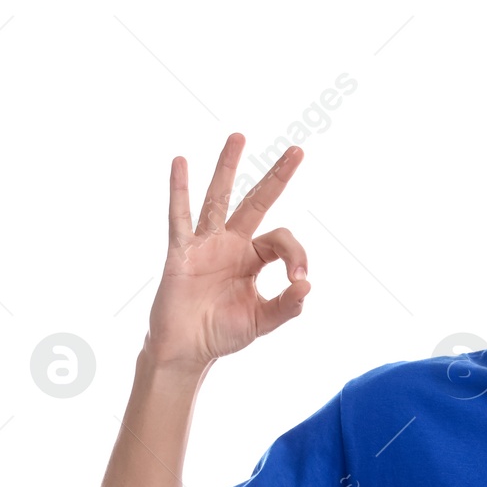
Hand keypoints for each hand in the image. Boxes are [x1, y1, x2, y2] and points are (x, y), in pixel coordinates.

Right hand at [146, 132, 310, 368]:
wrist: (187, 349)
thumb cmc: (223, 333)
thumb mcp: (262, 321)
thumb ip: (286, 306)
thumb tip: (307, 286)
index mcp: (253, 259)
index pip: (282, 241)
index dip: (297, 255)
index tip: (298, 279)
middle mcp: (231, 244)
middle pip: (256, 202)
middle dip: (276, 178)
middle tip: (297, 151)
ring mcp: (206, 244)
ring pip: (219, 198)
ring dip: (228, 168)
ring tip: (239, 137)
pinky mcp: (181, 252)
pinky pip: (179, 217)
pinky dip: (179, 190)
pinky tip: (180, 163)